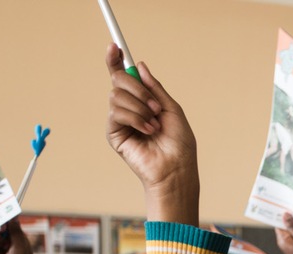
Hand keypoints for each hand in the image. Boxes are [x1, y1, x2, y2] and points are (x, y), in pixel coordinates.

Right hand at [104, 44, 197, 224]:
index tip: (115, 46)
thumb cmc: (179, 143)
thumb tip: (139, 65)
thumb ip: (154, 87)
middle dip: (138, 89)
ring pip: (116, 95)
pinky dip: (135, 118)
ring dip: (140, 107)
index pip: (123, 76)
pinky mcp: (114, 133)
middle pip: (117, 80)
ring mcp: (120, 120)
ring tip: (155, 125)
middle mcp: (128, 108)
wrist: (176, 168)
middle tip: (156, 107)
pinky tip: (148, 130)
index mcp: (142, 101)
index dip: (116, 60)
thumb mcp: (171, 108)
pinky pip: (116, 112)